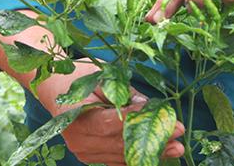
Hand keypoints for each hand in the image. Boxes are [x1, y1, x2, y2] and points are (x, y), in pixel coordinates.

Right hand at [33, 59, 184, 164]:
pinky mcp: (89, 156)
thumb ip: (122, 92)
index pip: (113, 124)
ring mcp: (83, 151)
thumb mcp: (100, 76)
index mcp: (76, 117)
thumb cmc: (78, 77)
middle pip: (120, 144)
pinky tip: (158, 154)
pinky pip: (116, 160)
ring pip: (121, 156)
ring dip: (150, 153)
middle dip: (153, 141)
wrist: (54, 89)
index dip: (140, 123)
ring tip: (175, 149)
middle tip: (179, 138)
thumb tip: (147, 107)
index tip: (166, 120)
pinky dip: (137, 157)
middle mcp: (78, 139)